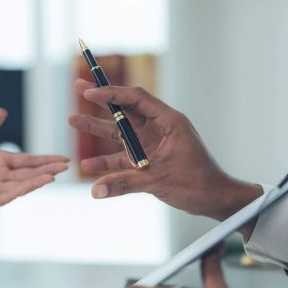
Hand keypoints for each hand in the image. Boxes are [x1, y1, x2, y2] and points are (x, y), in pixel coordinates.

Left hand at [0, 109, 68, 210]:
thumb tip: (2, 111)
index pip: (28, 161)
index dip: (45, 160)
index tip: (64, 158)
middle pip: (28, 174)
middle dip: (46, 170)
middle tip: (65, 167)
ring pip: (18, 186)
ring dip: (34, 182)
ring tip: (51, 176)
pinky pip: (1, 197)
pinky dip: (15, 193)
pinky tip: (26, 188)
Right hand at [69, 79, 260, 221]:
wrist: (214, 201)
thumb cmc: (198, 183)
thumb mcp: (159, 180)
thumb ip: (125, 184)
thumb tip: (96, 191)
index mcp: (168, 122)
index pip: (136, 99)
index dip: (111, 93)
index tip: (89, 91)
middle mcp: (158, 129)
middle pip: (125, 110)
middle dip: (101, 101)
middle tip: (77, 86)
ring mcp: (152, 145)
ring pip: (120, 133)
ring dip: (98, 128)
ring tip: (73, 120)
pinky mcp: (148, 162)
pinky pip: (123, 158)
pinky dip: (107, 162)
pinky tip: (87, 165)